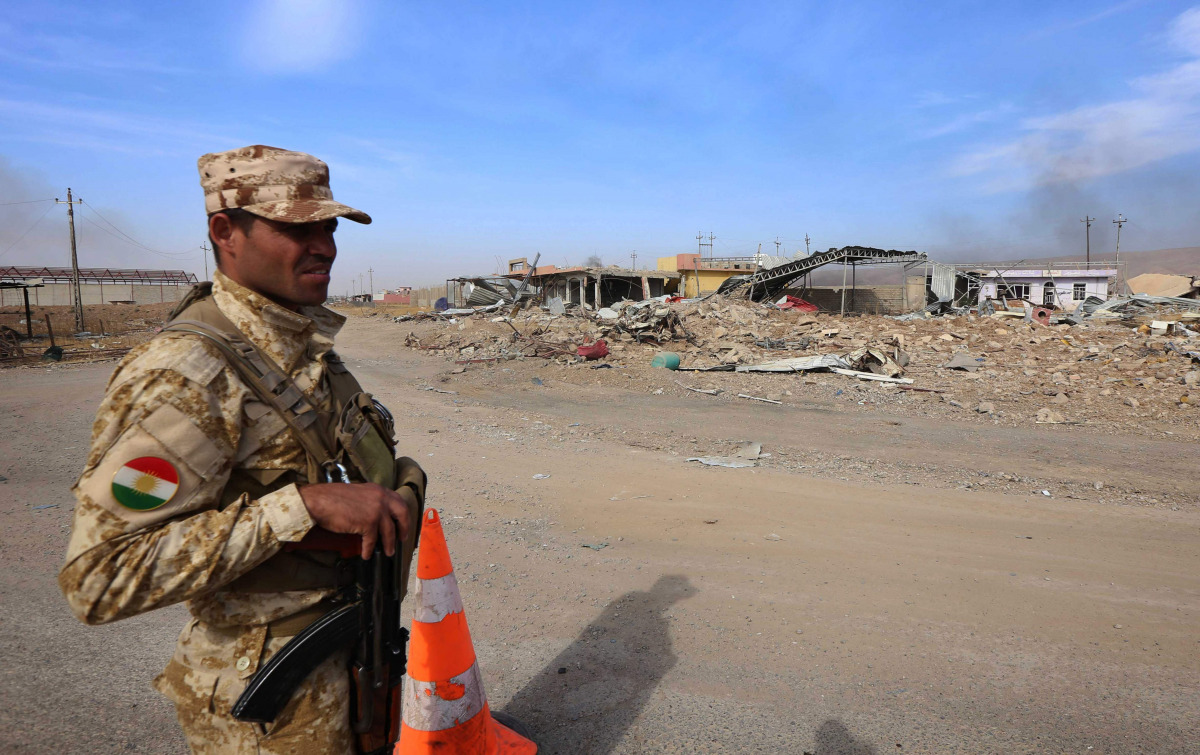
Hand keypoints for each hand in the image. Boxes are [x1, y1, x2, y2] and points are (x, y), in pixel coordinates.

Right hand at [298, 483, 414, 559]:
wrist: (318, 501)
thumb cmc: (332, 498)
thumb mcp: (358, 494)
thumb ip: (370, 500)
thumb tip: (377, 515)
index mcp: (379, 489)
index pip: (399, 501)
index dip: (403, 515)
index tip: (403, 524)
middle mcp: (381, 498)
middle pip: (402, 514)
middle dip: (404, 528)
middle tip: (402, 539)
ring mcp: (376, 510)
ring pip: (389, 531)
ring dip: (389, 544)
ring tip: (388, 552)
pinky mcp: (368, 523)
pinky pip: (372, 540)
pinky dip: (369, 549)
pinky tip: (366, 554)